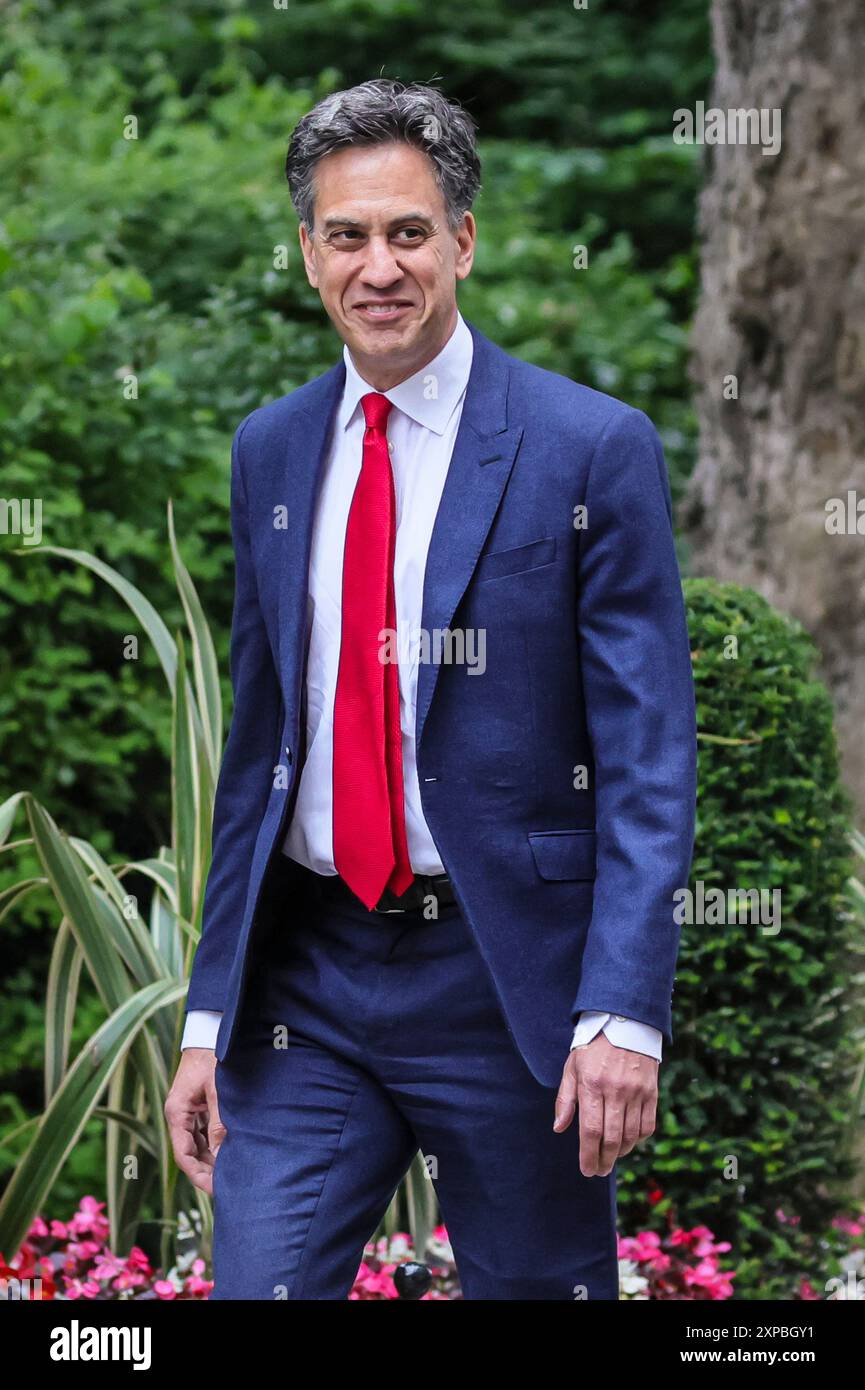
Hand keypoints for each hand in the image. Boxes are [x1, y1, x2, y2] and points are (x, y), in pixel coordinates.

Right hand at [164, 1049, 225, 1195]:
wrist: (212, 1031)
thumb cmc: (214, 1057)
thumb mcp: (218, 1090)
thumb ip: (219, 1123)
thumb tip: (220, 1156)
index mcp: (177, 1112)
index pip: (184, 1155)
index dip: (199, 1176)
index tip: (217, 1190)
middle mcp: (179, 1115)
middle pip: (190, 1153)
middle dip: (207, 1172)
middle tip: (228, 1188)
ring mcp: (189, 1111)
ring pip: (198, 1145)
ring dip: (212, 1160)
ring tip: (232, 1176)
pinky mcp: (199, 1105)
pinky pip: (204, 1132)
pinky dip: (215, 1145)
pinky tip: (230, 1155)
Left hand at [553, 1032, 657, 1176]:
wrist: (624, 1023)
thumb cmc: (592, 1048)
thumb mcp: (572, 1068)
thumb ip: (565, 1099)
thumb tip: (559, 1128)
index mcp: (592, 1085)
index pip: (591, 1130)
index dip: (588, 1155)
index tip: (587, 1169)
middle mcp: (615, 1090)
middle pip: (611, 1138)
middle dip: (604, 1160)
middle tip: (600, 1171)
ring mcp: (636, 1092)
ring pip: (630, 1135)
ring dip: (620, 1152)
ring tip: (611, 1157)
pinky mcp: (651, 1092)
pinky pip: (647, 1125)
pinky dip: (638, 1139)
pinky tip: (628, 1141)